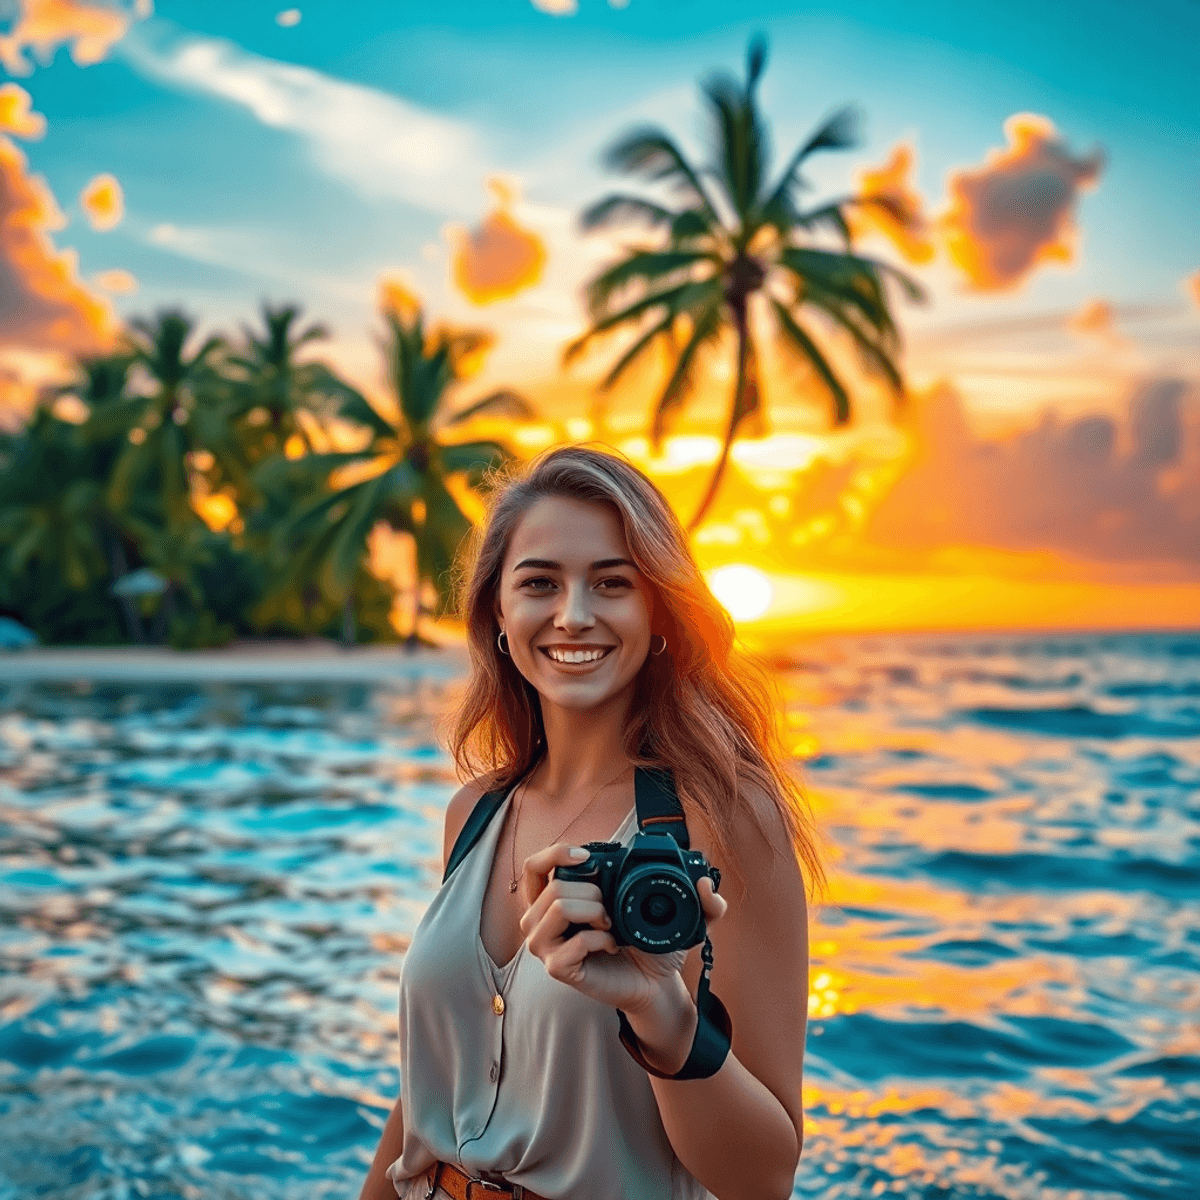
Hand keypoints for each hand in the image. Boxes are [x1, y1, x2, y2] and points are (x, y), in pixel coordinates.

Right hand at [518, 843, 727, 1020]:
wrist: (656, 984)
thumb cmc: (652, 943)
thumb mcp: (676, 912)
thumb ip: (703, 896)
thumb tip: (706, 882)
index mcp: (555, 897)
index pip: (534, 866)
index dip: (556, 854)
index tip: (589, 858)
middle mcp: (542, 919)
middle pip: (553, 885)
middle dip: (592, 891)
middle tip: (611, 908)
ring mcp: (546, 946)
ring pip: (558, 906)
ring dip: (594, 910)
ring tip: (611, 924)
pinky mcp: (558, 968)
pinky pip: (575, 942)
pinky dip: (600, 939)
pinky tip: (612, 945)